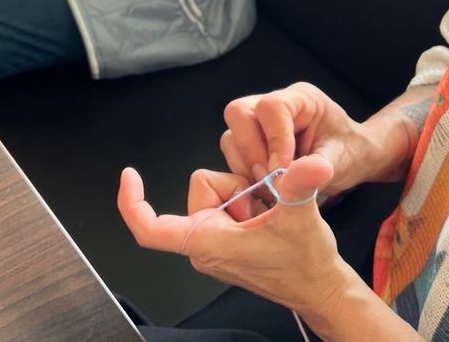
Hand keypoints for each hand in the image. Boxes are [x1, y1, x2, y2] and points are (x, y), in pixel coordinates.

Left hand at [118, 156, 348, 314]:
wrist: (319, 287)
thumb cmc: (305, 264)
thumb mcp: (301, 216)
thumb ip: (300, 184)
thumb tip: (313, 162)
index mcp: (207, 242)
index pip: (152, 229)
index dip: (133, 203)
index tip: (130, 175)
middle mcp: (204, 244)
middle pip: (201, 188)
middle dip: (234, 186)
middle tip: (262, 206)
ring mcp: (213, 243)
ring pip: (215, 191)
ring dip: (242, 194)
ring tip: (265, 214)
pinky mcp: (224, 240)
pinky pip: (224, 203)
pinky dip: (244, 201)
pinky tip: (264, 215)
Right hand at [221, 82, 371, 196]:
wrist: (352, 159)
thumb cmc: (350, 152)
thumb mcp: (341, 161)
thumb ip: (316, 168)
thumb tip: (289, 179)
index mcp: (301, 98)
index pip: (271, 107)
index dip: (273, 139)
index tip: (283, 171)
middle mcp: (274, 105)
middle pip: (239, 113)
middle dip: (251, 151)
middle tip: (270, 180)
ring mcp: (258, 122)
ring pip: (231, 136)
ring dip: (247, 167)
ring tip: (272, 189)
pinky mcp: (251, 142)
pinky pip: (233, 155)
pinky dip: (245, 176)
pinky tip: (267, 189)